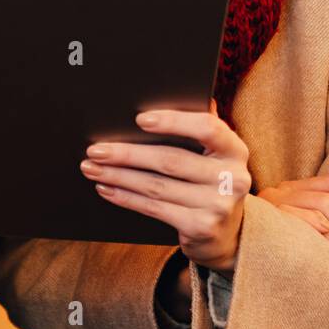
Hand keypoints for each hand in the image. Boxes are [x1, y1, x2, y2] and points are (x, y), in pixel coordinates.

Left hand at [81, 104, 249, 273]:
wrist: (228, 234)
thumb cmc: (211, 183)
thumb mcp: (216, 156)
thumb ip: (204, 128)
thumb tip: (187, 94)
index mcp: (235, 150)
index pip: (207, 128)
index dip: (173, 121)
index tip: (140, 119)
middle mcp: (232, 177)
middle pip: (171, 160)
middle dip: (128, 153)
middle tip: (97, 149)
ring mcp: (218, 205)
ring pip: (156, 186)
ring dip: (119, 176)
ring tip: (93, 168)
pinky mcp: (201, 228)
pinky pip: (154, 209)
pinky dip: (126, 198)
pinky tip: (107, 189)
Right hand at [258, 174, 328, 273]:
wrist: (218, 249)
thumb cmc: (262, 239)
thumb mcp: (295, 224)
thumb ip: (325, 215)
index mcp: (292, 189)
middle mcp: (280, 192)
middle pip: (326, 200)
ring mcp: (269, 207)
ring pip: (316, 216)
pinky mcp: (260, 224)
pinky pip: (296, 229)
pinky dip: (318, 245)